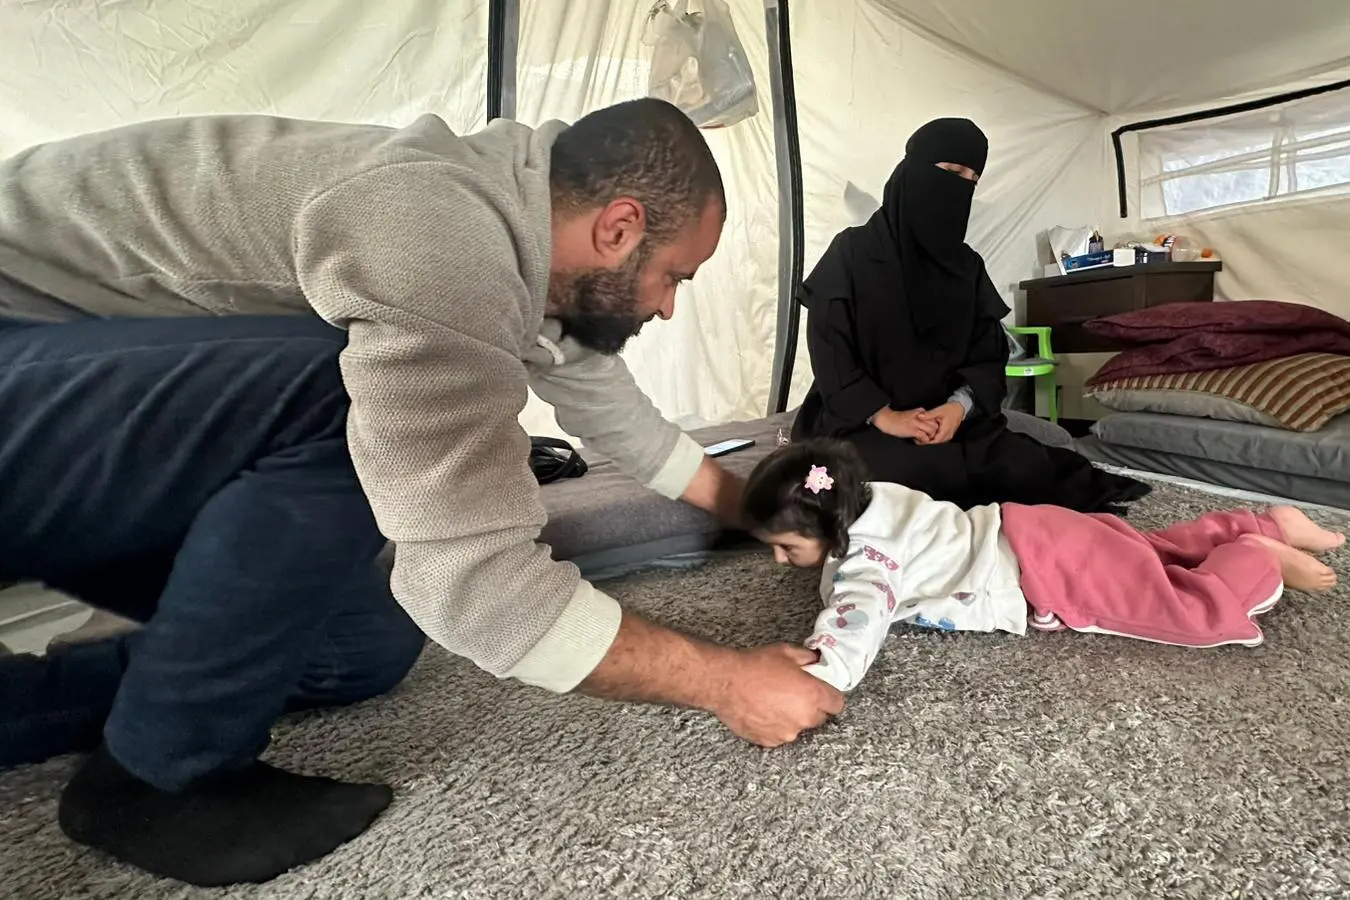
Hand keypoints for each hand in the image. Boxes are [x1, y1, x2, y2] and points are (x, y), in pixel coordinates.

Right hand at [710, 644, 844, 747]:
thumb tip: (817, 660)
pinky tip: (763, 710)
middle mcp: (803, 717)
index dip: (830, 696)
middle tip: (793, 693)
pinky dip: (775, 725)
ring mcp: (787, 732)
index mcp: (812, 695)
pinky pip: (780, 734)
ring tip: (773, 701)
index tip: (822, 691)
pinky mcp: (770, 741)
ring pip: (798, 727)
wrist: (724, 682)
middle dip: (811, 706)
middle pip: (820, 717)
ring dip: (792, 717)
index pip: (837, 704)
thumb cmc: (754, 666)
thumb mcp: (786, 652)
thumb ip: (808, 658)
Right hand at [872, 407, 937, 442]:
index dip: (932, 427)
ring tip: (922, 440)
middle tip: (927, 437)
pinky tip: (917, 441)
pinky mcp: (913, 430)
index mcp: (921, 411)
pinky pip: (924, 437)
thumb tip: (927, 425)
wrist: (887, 419)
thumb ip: (920, 417)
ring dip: (929, 437)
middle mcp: (921, 416)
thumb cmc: (897, 419)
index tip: (928, 431)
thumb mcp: (911, 414)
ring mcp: (917, 423)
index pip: (934, 419)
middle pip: (935, 425)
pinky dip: (923, 441)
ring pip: (932, 431)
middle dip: (933, 433)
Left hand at [915, 401, 964, 444]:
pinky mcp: (949, 434)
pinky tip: (929, 433)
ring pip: (938, 441)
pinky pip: (940, 438)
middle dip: (927, 441)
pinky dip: (934, 437)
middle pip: (936, 442)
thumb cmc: (950, 409)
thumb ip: (929, 414)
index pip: (935, 441)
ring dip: (931, 439)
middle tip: (918, 439)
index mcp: (945, 431)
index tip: (918, 440)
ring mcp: (949, 435)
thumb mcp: (939, 410)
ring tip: (922, 436)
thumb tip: (919, 416)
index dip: (926, 442)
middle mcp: (948, 435)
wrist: (959, 409)